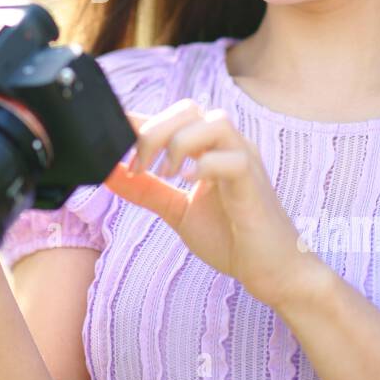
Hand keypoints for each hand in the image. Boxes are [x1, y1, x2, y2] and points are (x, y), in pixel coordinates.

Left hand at [103, 99, 324, 309]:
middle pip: (190, 108)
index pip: (171, 117)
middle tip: (139, 167)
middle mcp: (228, 145)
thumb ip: (146, 190)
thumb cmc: (230, 237)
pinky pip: (233, 158)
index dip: (138, 121)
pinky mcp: (254, 183)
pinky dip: (206, 165)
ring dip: (180, 142)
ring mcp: (245, 160)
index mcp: (209, 147)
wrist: (271, 271)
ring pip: (214, 121)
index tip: (110, 140)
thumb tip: (108, 173)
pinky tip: (188, 182)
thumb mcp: (177, 210)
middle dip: (155, 131)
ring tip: (166, 173)